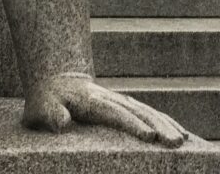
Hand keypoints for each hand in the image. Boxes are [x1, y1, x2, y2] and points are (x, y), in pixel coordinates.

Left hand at [24, 74, 186, 147]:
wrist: (54, 81)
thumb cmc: (46, 100)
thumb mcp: (40, 106)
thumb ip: (50, 112)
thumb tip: (63, 122)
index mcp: (89, 99)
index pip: (113, 112)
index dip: (131, 123)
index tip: (148, 136)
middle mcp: (107, 97)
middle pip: (135, 110)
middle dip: (155, 124)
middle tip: (174, 141)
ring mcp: (117, 100)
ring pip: (145, 110)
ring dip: (164, 122)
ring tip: (181, 138)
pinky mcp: (123, 105)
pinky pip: (147, 112)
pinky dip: (163, 120)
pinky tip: (179, 131)